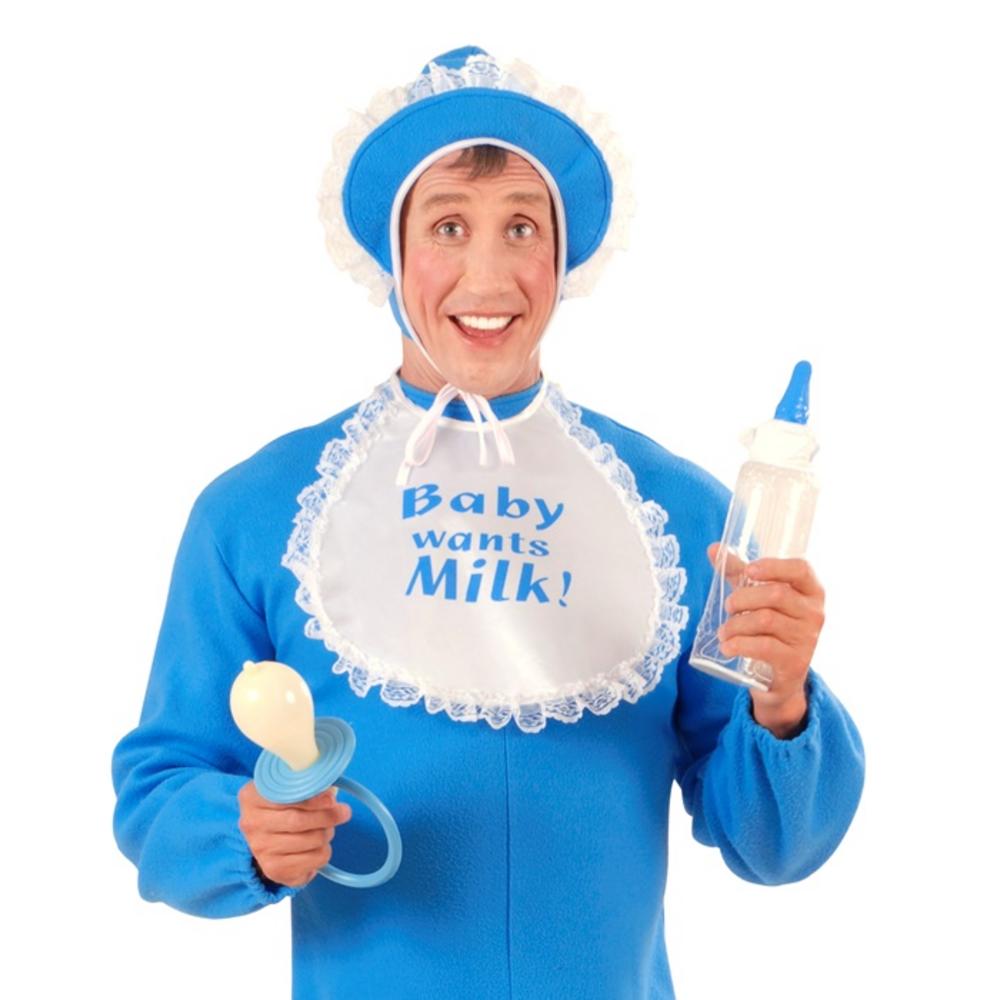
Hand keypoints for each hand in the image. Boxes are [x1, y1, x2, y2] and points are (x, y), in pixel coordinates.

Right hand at [237, 780, 352, 887]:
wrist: (264, 837)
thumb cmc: (281, 806)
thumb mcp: (285, 787)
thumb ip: (304, 785)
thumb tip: (331, 793)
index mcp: (251, 797)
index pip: (287, 798)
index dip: (314, 799)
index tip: (332, 799)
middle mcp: (251, 825)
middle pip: (299, 821)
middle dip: (328, 816)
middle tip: (343, 812)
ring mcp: (261, 850)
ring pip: (311, 841)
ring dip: (327, 833)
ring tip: (326, 828)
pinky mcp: (274, 871)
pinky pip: (314, 860)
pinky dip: (324, 852)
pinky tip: (317, 846)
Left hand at [706, 542, 825, 737]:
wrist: (780, 677)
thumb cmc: (770, 627)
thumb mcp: (757, 597)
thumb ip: (738, 572)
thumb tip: (713, 548)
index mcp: (811, 591)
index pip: (801, 569)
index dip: (774, 567)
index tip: (749, 570)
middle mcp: (814, 613)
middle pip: (776, 594)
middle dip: (743, 598)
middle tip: (728, 606)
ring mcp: (807, 639)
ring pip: (765, 620)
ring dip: (736, 624)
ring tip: (723, 631)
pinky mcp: (794, 662)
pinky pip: (764, 647)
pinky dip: (739, 644)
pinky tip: (727, 647)